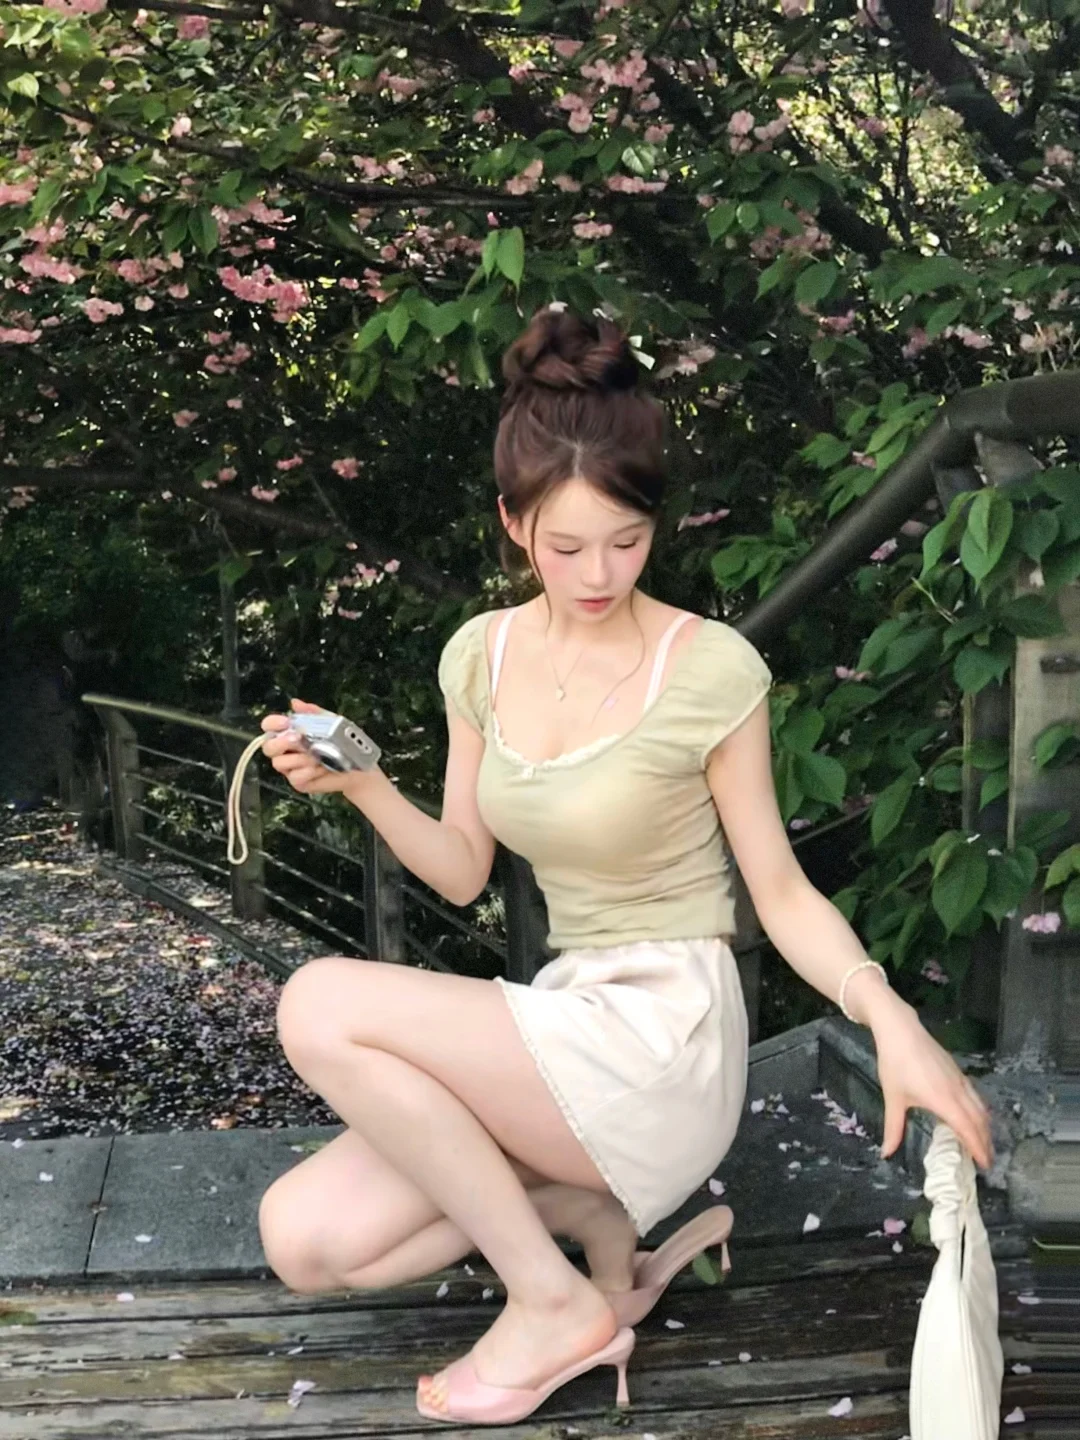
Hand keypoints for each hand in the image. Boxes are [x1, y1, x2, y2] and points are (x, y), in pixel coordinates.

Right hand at [260, 698, 353, 795]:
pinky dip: (307, 772)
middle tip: (298, 739)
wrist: (357, 766)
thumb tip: (295, 703)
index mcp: (289, 733)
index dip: (273, 723)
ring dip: (298, 758)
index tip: (286, 722)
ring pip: (279, 763)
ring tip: (316, 756)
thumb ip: (313, 713)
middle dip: (281, 742)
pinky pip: (294, 777)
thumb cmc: (341, 743)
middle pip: (268, 747)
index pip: (269, 726)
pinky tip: (319, 768)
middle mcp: (286, 751)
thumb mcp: (330, 722)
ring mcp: (291, 768)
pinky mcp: (299, 782)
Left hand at [871, 997, 993, 1170]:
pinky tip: (975, 1115)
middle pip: (979, 1121)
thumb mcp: (893, 1098)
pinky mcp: (957, 1071)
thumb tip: (886, 1153)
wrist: (901, 1029)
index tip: (985, 1165)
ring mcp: (959, 1079)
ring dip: (985, 1127)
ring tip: (984, 1143)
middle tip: (987, 1160)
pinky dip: (980, 1110)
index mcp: (944, 1101)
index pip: (968, 1130)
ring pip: (980, 1107)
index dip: (978, 1149)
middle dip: (986, 1142)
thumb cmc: (895, 1064)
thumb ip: (893, 1128)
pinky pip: (975, 1095)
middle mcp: (957, 1091)